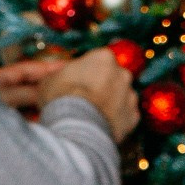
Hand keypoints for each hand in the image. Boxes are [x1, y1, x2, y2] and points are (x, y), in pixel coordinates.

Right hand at [0, 47, 137, 143]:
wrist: (76, 127)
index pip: (98, 60)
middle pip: (113, 77)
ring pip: (121, 97)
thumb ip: (61, 74)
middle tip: (85, 99)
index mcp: (104, 57)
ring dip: (111, 103)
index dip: (87, 71)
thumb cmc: (61, 98)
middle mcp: (123, 73)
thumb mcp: (50, 79)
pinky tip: (101, 125)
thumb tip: (59, 77)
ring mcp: (131, 96)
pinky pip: (125, 116)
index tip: (78, 82)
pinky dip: (116, 120)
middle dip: (102, 86)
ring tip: (92, 115)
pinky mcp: (134, 118)